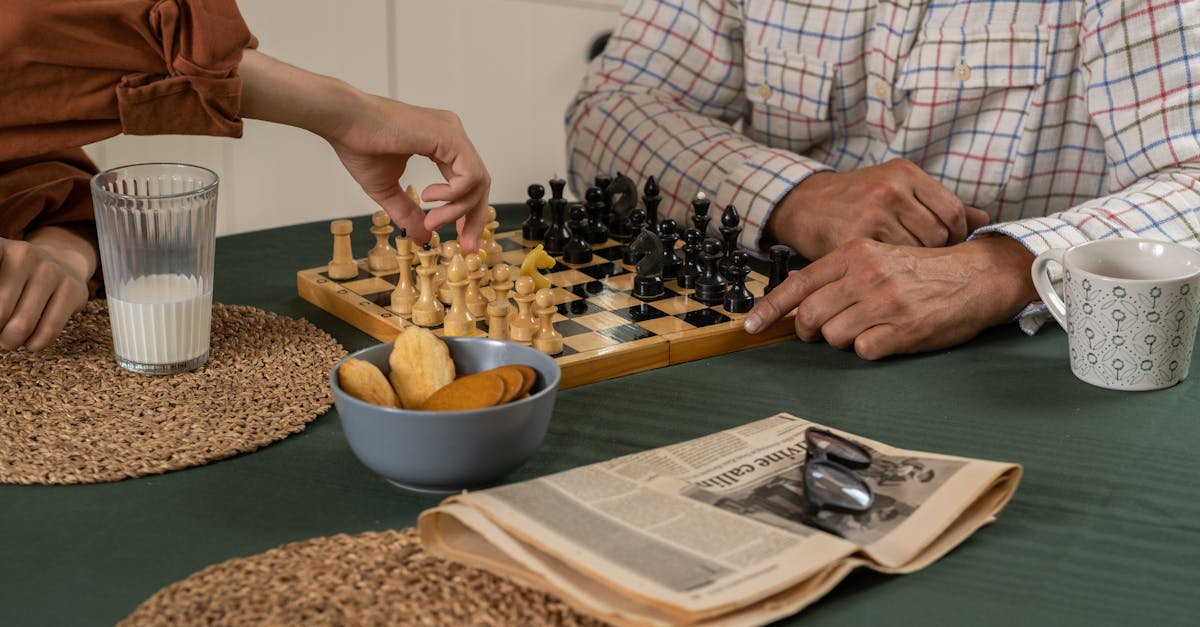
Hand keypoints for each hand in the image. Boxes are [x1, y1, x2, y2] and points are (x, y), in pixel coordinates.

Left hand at [0, 233, 92, 351]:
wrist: (63, 263)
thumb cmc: (15, 279)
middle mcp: (23, 254)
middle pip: (0, 312)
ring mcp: (51, 269)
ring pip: (23, 324)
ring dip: (11, 342)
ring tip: (10, 340)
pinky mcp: (73, 287)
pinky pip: (49, 329)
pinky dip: (35, 343)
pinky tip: (31, 343)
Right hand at [325, 96, 491, 251]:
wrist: (344, 121)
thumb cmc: (359, 145)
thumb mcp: (387, 189)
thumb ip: (407, 212)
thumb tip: (423, 238)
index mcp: (441, 144)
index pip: (468, 182)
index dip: (468, 213)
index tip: (461, 239)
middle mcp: (452, 135)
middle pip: (480, 184)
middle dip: (475, 219)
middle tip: (467, 246)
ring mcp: (453, 133)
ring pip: (477, 182)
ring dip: (457, 211)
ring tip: (431, 221)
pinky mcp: (449, 136)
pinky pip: (470, 175)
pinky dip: (454, 195)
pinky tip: (429, 197)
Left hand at [743, 236, 1036, 359]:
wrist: (978, 276)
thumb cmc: (924, 270)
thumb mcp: (878, 257)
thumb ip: (841, 273)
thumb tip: (800, 297)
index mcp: (855, 253)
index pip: (798, 283)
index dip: (770, 309)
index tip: (751, 327)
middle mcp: (866, 275)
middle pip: (809, 316)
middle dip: (809, 331)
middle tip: (823, 333)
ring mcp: (884, 303)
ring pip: (832, 336)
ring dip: (843, 340)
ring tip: (868, 328)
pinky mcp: (903, 329)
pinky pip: (863, 351)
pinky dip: (869, 349)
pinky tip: (888, 337)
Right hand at [766, 159, 990, 259]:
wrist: (801, 203)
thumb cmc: (853, 198)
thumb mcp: (895, 187)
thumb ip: (937, 203)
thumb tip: (984, 218)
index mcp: (904, 173)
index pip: (952, 211)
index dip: (956, 236)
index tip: (945, 248)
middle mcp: (890, 189)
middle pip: (938, 234)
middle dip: (936, 254)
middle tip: (924, 265)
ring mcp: (870, 214)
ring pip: (915, 253)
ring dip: (913, 267)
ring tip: (906, 271)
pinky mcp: (851, 240)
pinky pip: (887, 265)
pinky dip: (890, 274)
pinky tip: (885, 274)